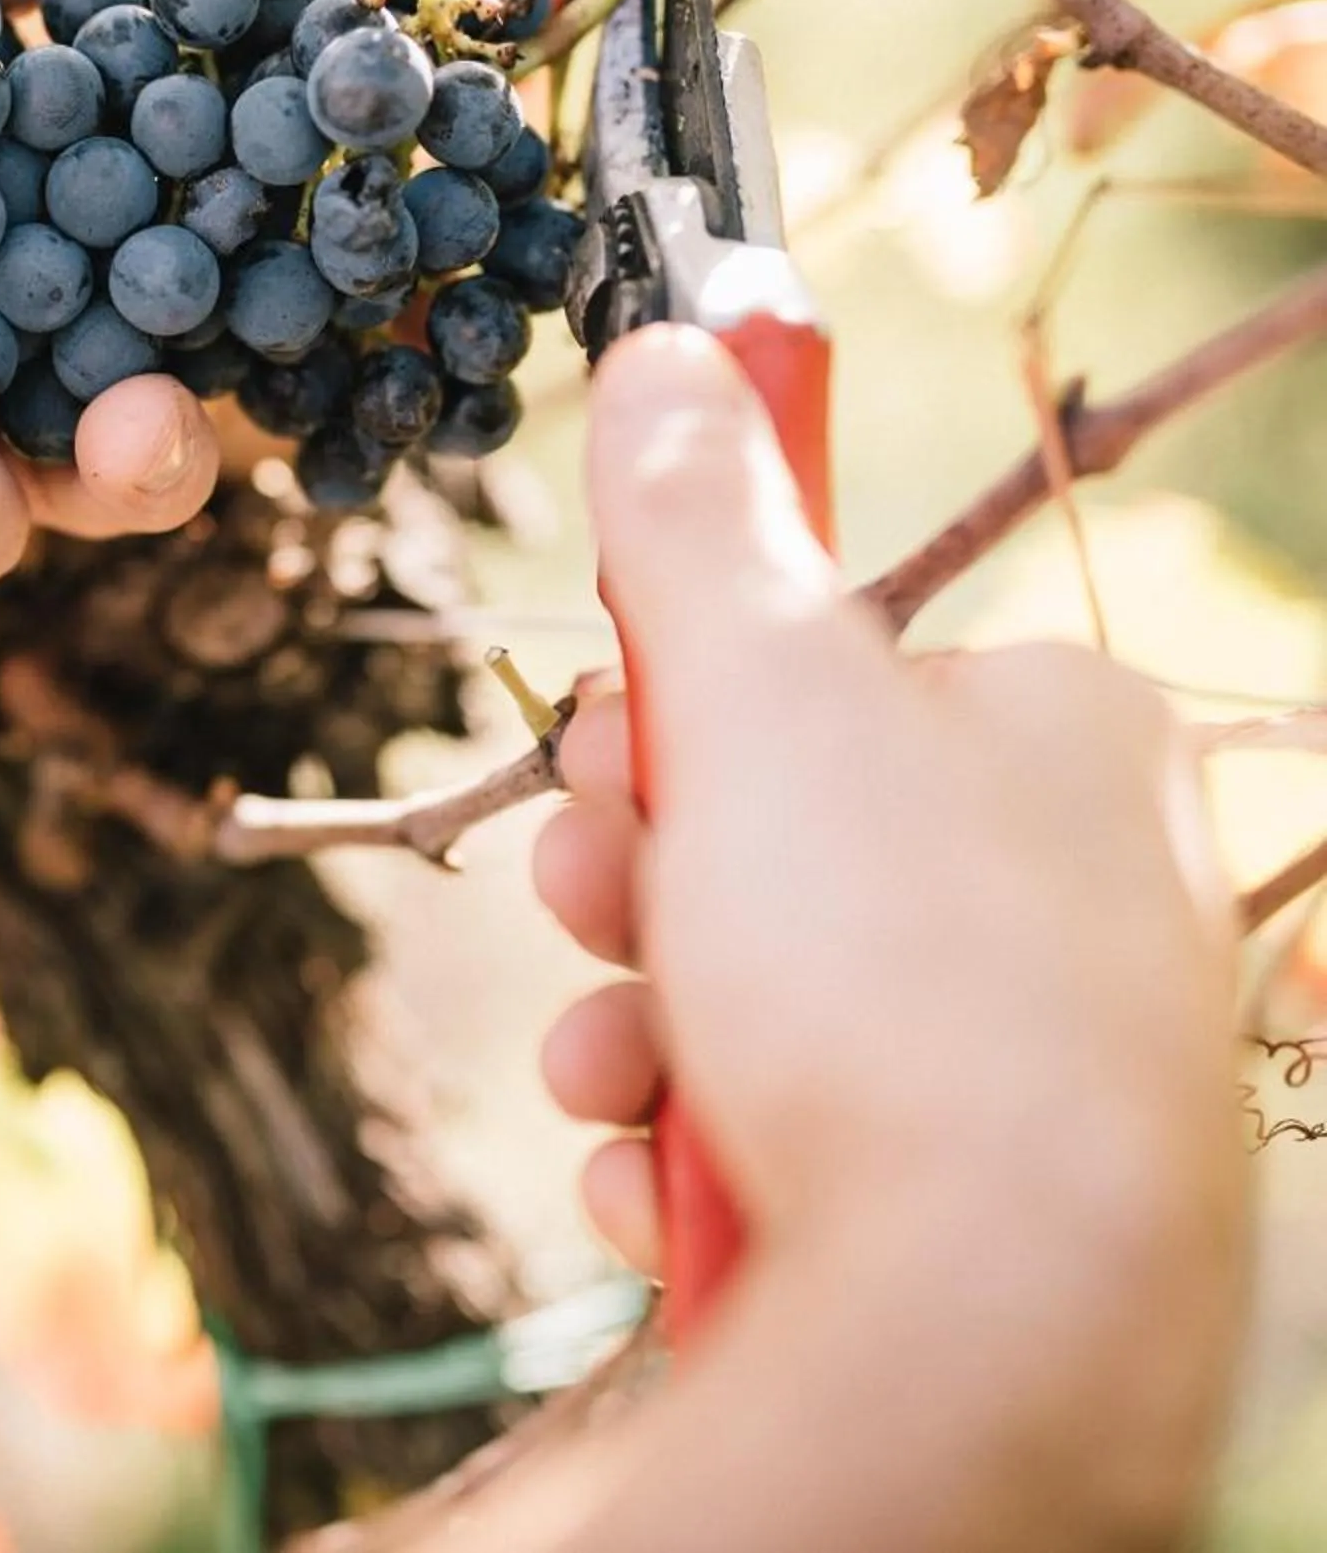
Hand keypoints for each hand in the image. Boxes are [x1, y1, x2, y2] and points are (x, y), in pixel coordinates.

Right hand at [525, 326, 1246, 1532]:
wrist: (996, 1327)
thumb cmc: (900, 978)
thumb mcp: (758, 694)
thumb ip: (699, 525)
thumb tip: (674, 345)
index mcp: (1061, 737)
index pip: (831, 665)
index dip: (679, 699)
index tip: (601, 735)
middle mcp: (1075, 891)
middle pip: (777, 838)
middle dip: (637, 884)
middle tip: (597, 907)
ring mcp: (1037, 1067)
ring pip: (765, 1000)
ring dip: (640, 1028)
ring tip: (615, 1080)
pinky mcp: (982, 1213)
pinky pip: (796, 1142)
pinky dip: (703, 1153)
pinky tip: (673, 1188)